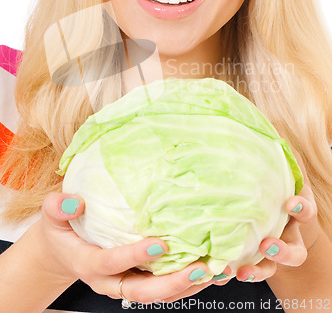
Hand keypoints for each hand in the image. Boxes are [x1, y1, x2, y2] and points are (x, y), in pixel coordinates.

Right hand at [35, 192, 217, 302]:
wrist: (63, 253)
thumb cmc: (62, 231)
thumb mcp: (52, 217)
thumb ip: (57, 207)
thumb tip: (73, 201)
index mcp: (89, 263)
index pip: (113, 263)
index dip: (135, 256)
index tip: (161, 245)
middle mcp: (110, 280)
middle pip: (142, 291)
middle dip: (172, 283)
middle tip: (199, 268)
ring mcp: (125, 283)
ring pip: (157, 294)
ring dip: (187, 286)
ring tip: (213, 272)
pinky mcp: (138, 280)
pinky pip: (163, 288)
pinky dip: (187, 283)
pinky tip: (209, 271)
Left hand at [221, 150, 319, 284]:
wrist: (271, 216)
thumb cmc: (272, 189)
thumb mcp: (277, 173)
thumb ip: (277, 153)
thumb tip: (270, 122)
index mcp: (293, 210)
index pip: (306, 211)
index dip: (302, 208)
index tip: (291, 203)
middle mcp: (287, 234)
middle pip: (296, 250)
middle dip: (284, 250)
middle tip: (267, 244)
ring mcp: (272, 251)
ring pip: (274, 267)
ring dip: (260, 270)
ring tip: (243, 271)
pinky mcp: (255, 262)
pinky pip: (248, 273)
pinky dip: (234, 273)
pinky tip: (218, 275)